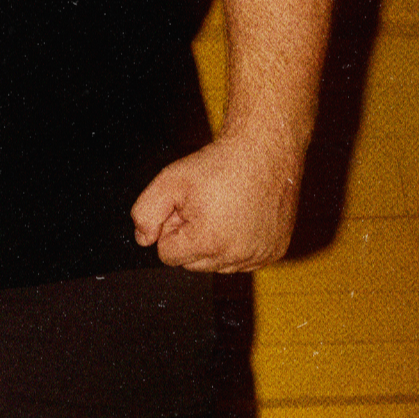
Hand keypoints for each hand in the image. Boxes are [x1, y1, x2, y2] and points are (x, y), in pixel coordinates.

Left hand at [130, 131, 302, 272]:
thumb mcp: (168, 182)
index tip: (183, 208)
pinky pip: (243, 261)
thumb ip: (145, 214)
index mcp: (209, 242)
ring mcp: (260, 256)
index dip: (170, 228)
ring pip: (217, 265)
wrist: (262, 152)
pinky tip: (240, 218)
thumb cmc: (217, 165)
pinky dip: (236, 245)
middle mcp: (237, 256)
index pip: (168, 256)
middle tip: (202, 207)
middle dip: (189, 238)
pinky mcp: (274, 251)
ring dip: (213, 244)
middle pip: (192, 264)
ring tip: (222, 211)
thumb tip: (144, 240)